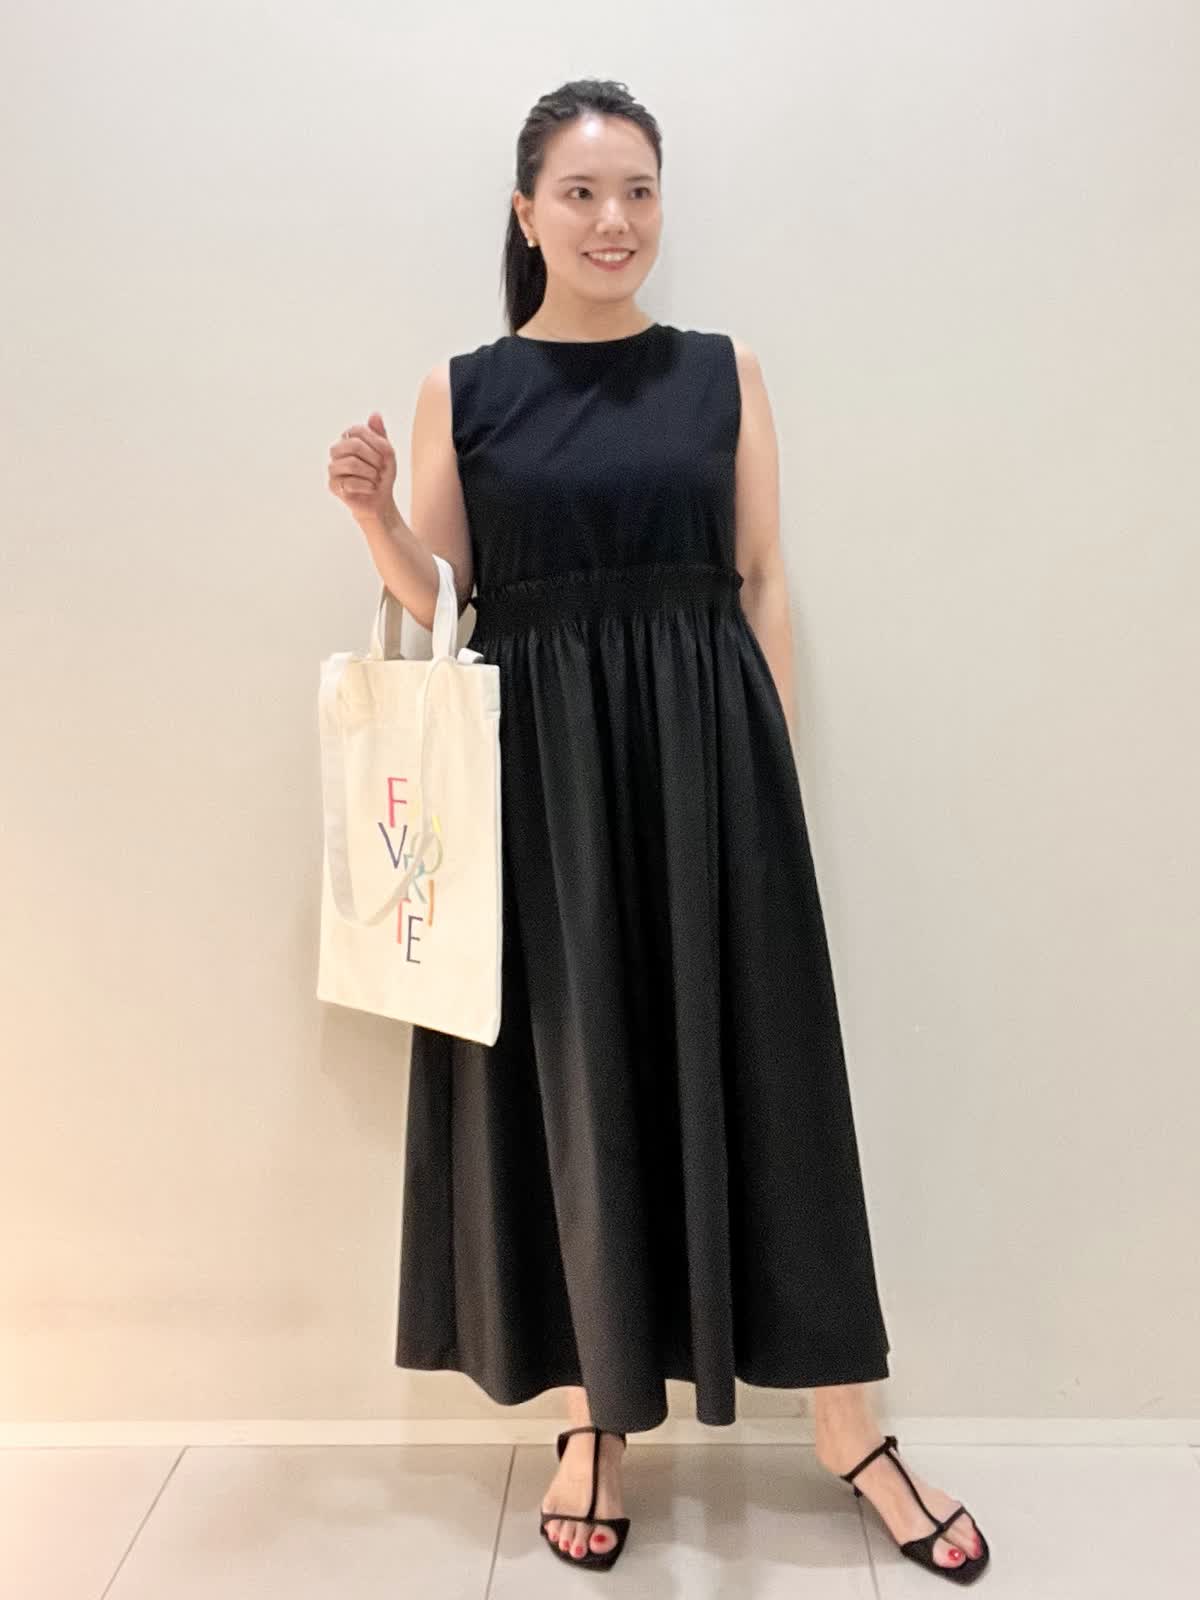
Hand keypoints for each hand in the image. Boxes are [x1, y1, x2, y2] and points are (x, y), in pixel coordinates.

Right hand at [327, 411, 397, 530]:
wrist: (380, 499)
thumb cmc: (382, 474)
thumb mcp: (386, 452)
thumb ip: (380, 434)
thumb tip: (375, 414)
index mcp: (348, 439)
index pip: (357, 430)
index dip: (376, 441)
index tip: (388, 453)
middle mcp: (337, 451)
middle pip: (354, 445)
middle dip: (374, 458)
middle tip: (381, 469)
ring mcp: (333, 467)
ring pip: (351, 464)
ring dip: (371, 473)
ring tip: (376, 479)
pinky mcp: (332, 485)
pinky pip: (350, 482)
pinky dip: (367, 486)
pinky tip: (371, 489)